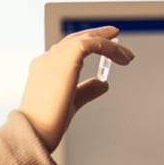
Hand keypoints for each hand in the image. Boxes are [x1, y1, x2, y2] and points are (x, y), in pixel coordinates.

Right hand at [20, 26, 134, 151]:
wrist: (37, 129)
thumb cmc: (48, 123)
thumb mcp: (71, 103)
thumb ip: (86, 90)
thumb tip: (103, 82)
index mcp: (43, 69)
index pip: (65, 49)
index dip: (84, 44)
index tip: (103, 46)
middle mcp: (47, 59)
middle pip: (74, 39)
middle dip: (96, 34)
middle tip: (114, 35)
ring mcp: (54, 57)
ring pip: (84, 39)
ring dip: (108, 43)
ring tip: (126, 54)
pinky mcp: (67, 58)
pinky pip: (92, 44)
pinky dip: (109, 48)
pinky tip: (121, 57)